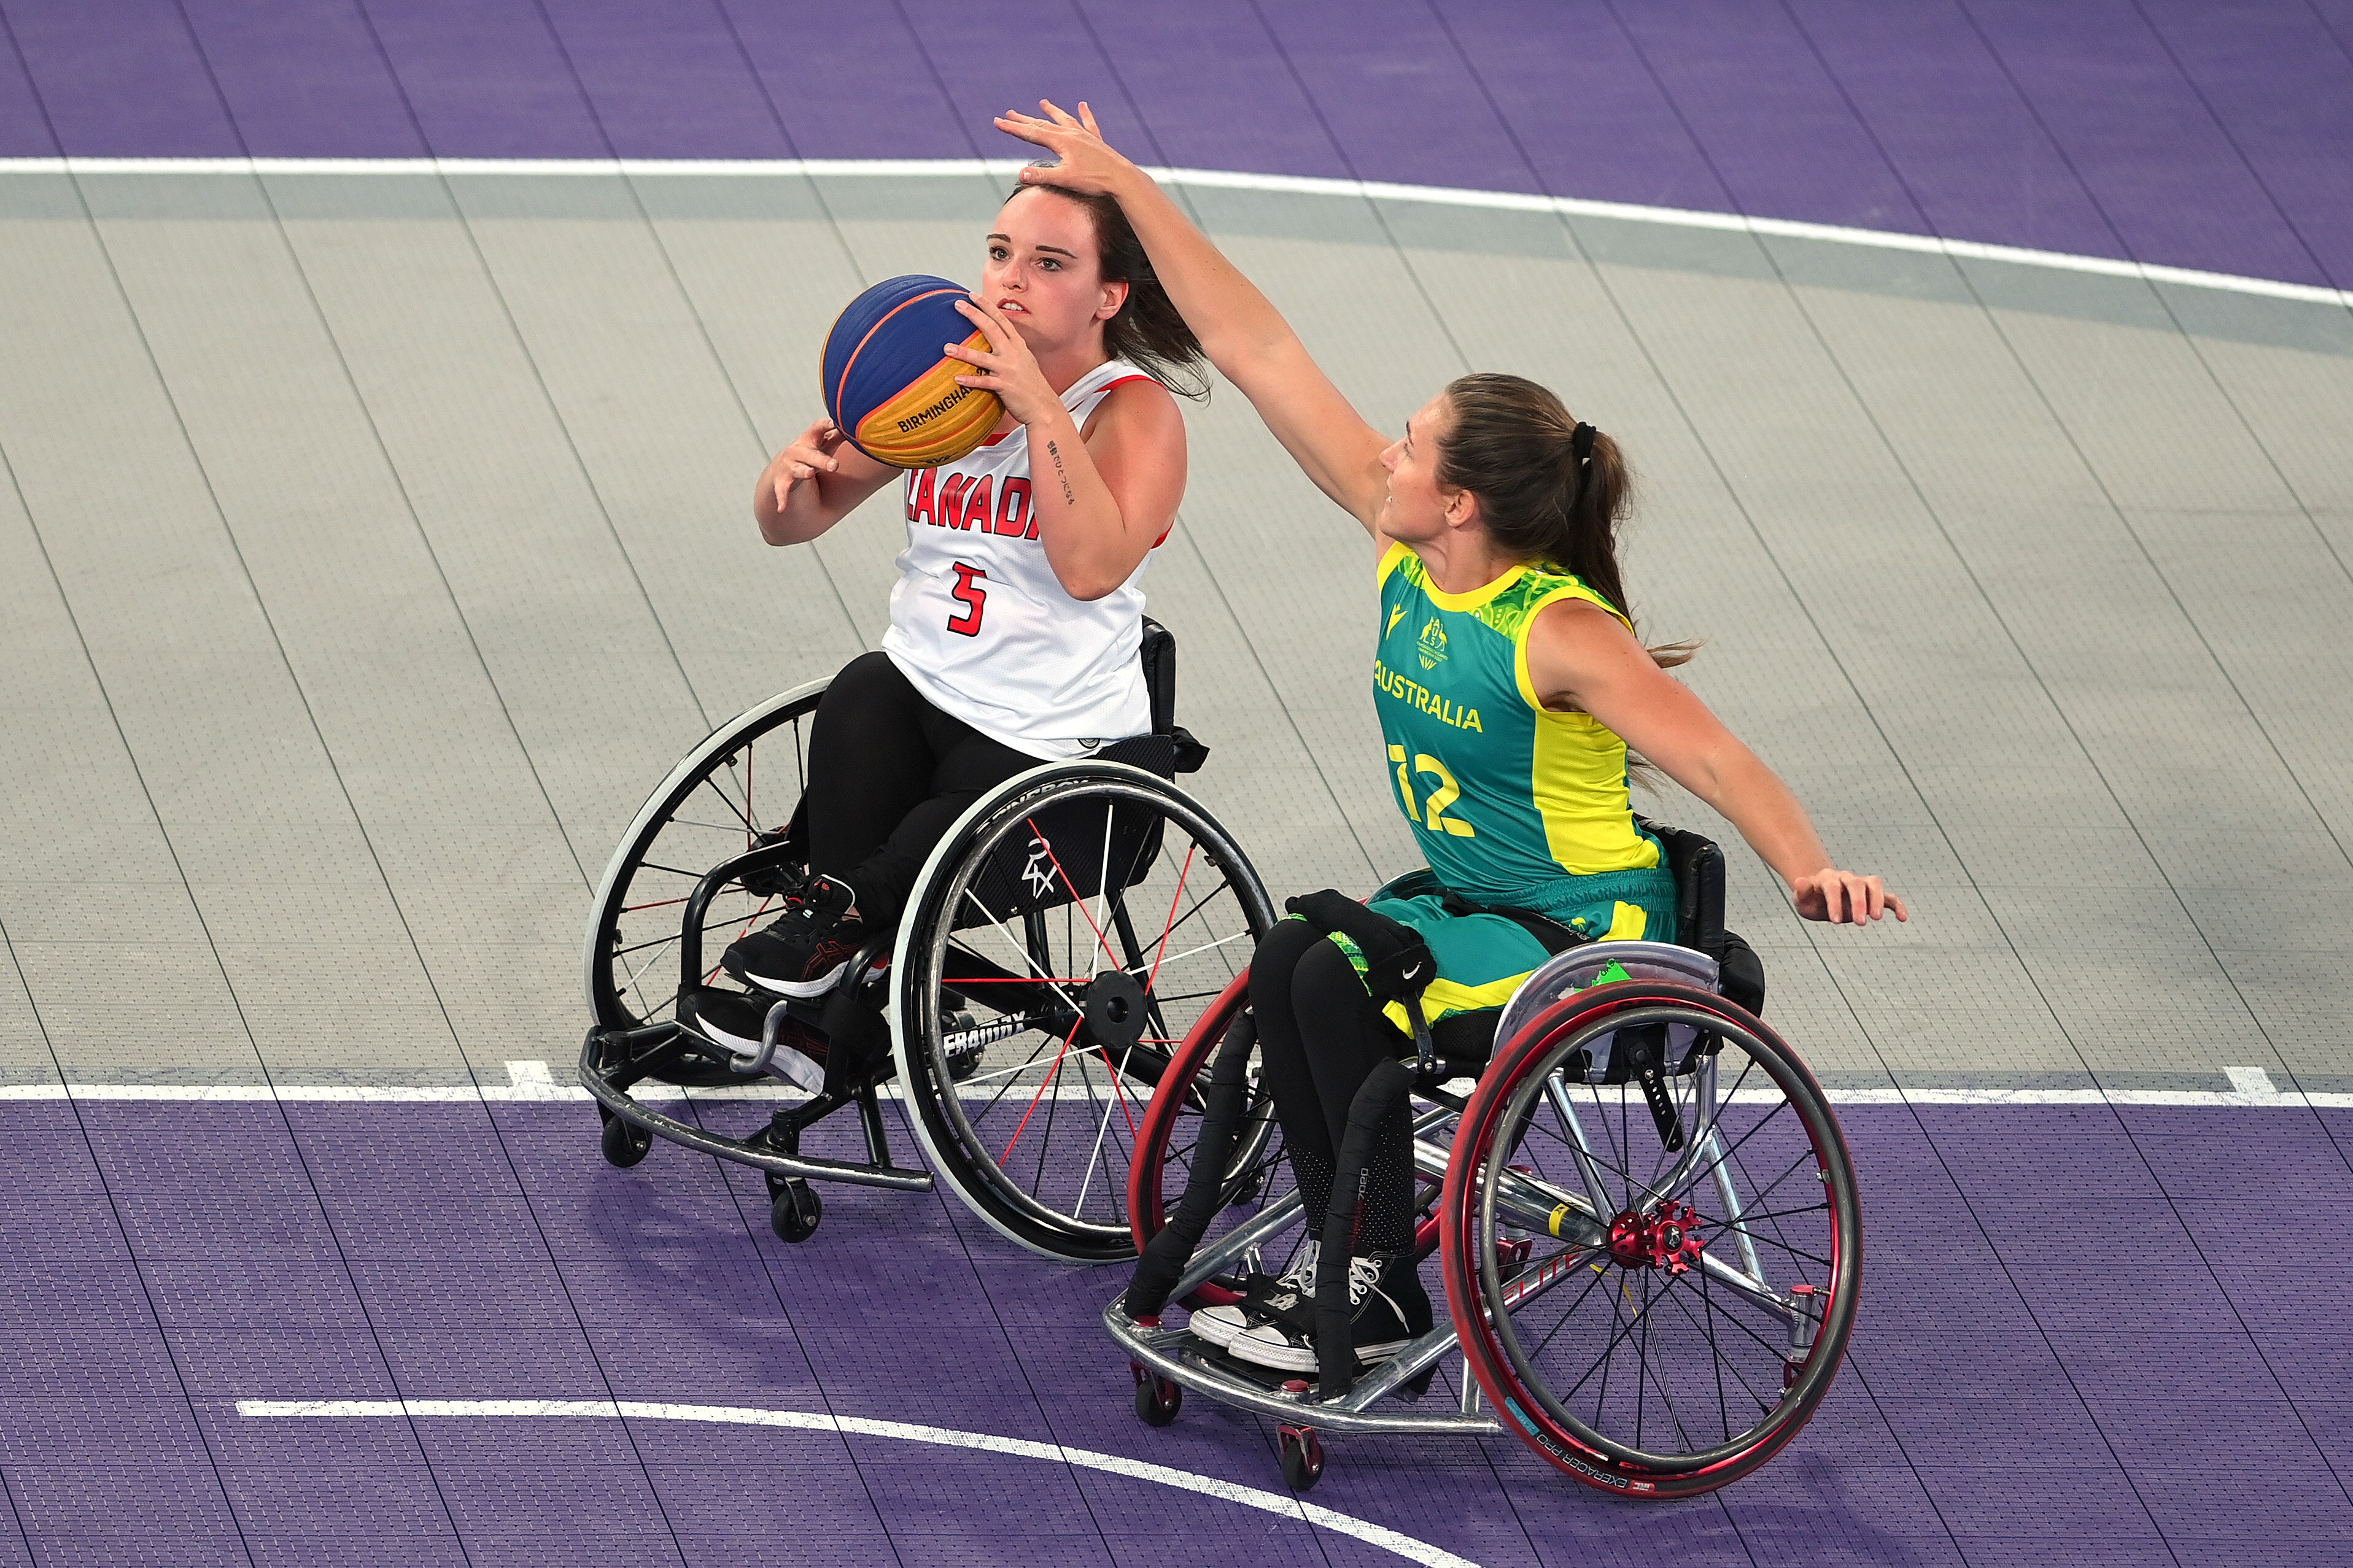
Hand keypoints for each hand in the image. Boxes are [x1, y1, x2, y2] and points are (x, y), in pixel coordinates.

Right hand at [765, 418, 844, 511]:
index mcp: (810, 439)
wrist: (782, 467)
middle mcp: (798, 451)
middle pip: (811, 455)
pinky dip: (782, 500)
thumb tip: (858, 426)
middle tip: (835, 466)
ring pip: (797, 470)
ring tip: (809, 474)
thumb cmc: (811, 452)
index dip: (825, 425)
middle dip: (822, 460)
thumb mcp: (824, 443)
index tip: (834, 423)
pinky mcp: (782, 481)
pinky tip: (782, 509)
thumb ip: (838, 435)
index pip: (817, 429)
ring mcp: (789, 466)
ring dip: (803, 472)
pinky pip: (782, 491)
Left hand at [946, 295, 1063, 428]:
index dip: (987, 306)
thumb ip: (1011, 349)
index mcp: (1018, 346)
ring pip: (983, 358)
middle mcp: (1013, 354)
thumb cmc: (1032, 386)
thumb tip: (997, 340)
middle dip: (974, 315)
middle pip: (991, 329)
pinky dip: (971, 380)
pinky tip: (957, 378)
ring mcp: (1009, 370)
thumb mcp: (1025, 361)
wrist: (1044, 408)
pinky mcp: (1006, 386)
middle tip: (957, 305)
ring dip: (963, 352)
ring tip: (946, 347)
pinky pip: (984, 382)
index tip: (973, 295)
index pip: (1001, 320)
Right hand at [994, 99, 1133, 195]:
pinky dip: (1084, 114)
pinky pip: (1088, 123)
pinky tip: (1083, 105)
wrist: (1122, 178)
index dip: (1012, 128)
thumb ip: (1042, 176)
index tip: (997, 122)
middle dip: (1024, 120)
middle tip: (1008, 114)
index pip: (1031, 133)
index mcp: (1061, 141)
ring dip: (1052, 112)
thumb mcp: (1065, 180)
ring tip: (1043, 103)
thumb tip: (1020, 174)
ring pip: (1063, 119)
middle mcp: (1071, 133)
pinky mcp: (1096, 141)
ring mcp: (1084, 135)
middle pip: (1042, 124)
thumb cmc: (1094, 180)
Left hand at [1790, 869, 1906, 924]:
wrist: (1821, 894)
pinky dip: (1897, 905)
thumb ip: (1802, 891)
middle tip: (1860, 923)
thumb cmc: (1811, 899)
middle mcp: (1846, 878)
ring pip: (1874, 884)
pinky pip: (1888, 896)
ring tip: (1877, 918)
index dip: (1835, 902)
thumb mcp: (1802, 899)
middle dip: (1859, 902)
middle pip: (1856, 883)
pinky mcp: (1872, 895)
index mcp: (1827, 879)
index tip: (1835, 922)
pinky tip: (1903, 918)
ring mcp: (1861, 885)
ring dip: (1876, 900)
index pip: (1833, 887)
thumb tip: (1799, 881)